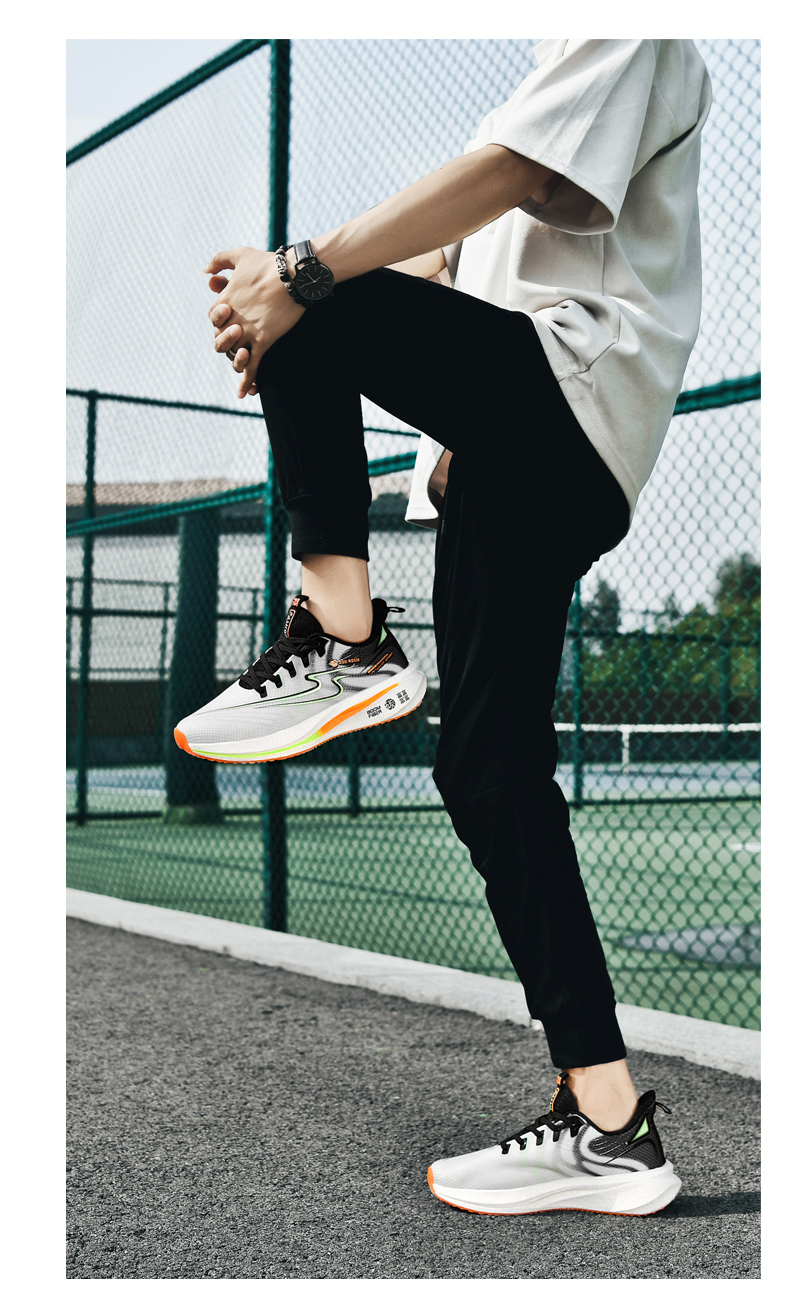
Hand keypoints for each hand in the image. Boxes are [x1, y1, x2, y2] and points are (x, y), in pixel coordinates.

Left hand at [205, 247, 304, 397]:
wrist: (293, 275)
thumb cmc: (269, 263)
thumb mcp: (241, 254)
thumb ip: (220, 260)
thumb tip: (206, 273)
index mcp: (225, 300)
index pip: (214, 319)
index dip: (220, 322)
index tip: (233, 319)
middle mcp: (232, 319)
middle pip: (220, 340)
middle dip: (227, 342)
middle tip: (242, 336)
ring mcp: (247, 332)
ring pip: (234, 356)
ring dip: (237, 361)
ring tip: (247, 359)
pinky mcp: (263, 341)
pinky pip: (251, 367)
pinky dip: (247, 381)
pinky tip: (245, 393)